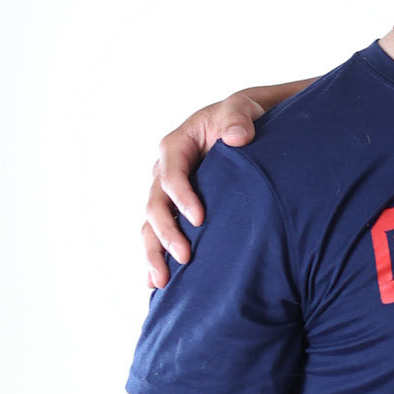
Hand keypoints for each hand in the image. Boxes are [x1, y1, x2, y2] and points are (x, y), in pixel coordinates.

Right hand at [144, 79, 313, 287]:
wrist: (243, 129)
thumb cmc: (241, 118)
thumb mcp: (241, 109)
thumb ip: (239, 118)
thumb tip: (238, 137)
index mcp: (175, 147)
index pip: (171, 175)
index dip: (182, 197)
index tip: (200, 220)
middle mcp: (164, 172)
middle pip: (155, 205)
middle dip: (166, 234)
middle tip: (185, 258)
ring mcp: (166, 194)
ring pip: (150, 225)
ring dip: (154, 253)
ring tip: (161, 282)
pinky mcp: (174, 210)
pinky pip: (158, 235)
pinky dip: (155, 257)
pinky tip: (154, 284)